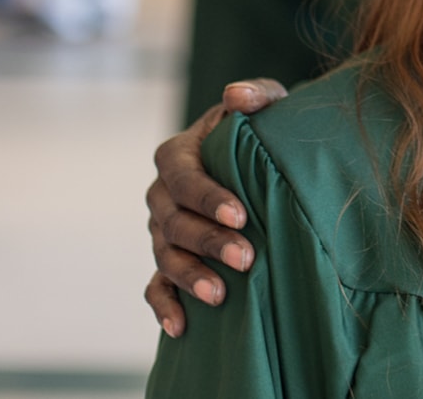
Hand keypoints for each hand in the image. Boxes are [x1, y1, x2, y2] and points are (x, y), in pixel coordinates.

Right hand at [143, 79, 287, 337]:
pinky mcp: (168, 260)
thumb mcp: (267, 106)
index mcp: (178, 155)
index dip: (208, 197)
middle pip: (174, 222)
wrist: (262, 162)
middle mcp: (161, 195)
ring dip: (190, 276)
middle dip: (208, 241)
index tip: (241, 215)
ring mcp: (161, 231)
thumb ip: (257, 96)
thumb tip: (236, 95)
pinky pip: (155, 286)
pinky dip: (164, 306)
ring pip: (165, 256)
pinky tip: (182, 327)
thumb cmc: (263, 131)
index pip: (184, 177)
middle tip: (246, 258)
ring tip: (221, 295)